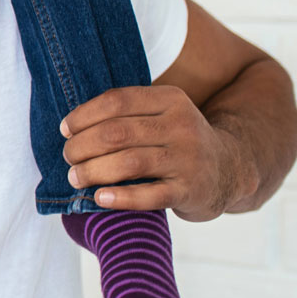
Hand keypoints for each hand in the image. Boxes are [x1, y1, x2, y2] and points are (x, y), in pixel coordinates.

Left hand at [62, 85, 260, 221]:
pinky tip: (99, 197)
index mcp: (171, 100)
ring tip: (75, 177)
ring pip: (129, 163)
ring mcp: (188, 159)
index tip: (65, 130)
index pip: (117, 101)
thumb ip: (127, 114)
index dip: (84, 115)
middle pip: (117, 133)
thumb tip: (71, 127)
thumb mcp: (163, 115)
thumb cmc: (178, 141)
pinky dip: (120, 197)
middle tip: (68, 157)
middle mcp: (182, 126)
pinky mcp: (190, 191)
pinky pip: (150, 195)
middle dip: (82, 146)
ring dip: (93, 171)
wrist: (230, 170)